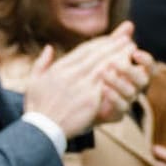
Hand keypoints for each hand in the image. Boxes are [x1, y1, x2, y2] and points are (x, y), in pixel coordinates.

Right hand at [24, 27, 142, 137]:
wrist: (42, 129)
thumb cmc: (38, 107)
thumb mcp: (33, 81)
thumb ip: (42, 63)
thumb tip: (49, 47)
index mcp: (58, 68)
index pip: (83, 50)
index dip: (100, 42)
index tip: (112, 37)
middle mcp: (70, 73)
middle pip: (97, 54)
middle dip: (114, 44)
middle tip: (128, 37)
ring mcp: (81, 86)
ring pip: (104, 64)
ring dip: (120, 54)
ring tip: (132, 47)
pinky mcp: (90, 99)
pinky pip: (108, 82)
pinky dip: (119, 72)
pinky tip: (130, 66)